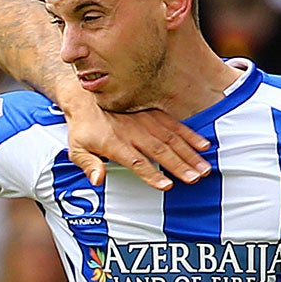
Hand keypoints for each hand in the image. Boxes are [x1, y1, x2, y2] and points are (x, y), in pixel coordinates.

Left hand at [60, 94, 209, 190]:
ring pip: (171, 139)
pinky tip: (204, 145)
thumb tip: (98, 180)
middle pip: (160, 150)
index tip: (167, 186)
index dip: (151, 174)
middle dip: (179, 165)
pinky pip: (174, 124)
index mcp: (115, 143)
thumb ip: (88, 164)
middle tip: (196, 178)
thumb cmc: (83, 127)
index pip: (136, 161)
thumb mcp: (76, 148)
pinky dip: (190, 135)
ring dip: (189, 154)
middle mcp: (134, 131)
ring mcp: (145, 120)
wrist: (85, 95)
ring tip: (204, 167)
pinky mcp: (153, 113)